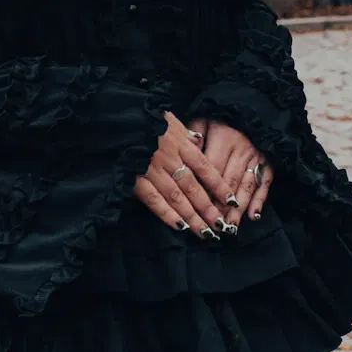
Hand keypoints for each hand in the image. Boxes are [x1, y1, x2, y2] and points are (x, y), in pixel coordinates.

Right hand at [133, 112, 230, 239]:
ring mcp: (153, 170)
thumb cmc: (146, 119)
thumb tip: (199, 141)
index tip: (231, 201)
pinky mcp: (136, 178)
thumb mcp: (171, 119)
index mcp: (181, 144)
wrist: (120, 119)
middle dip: (208, 209)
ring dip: (192, 217)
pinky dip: (167, 214)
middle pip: (193, 188)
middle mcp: (170, 159)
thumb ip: (186, 134)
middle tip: (221, 226)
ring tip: (204, 232)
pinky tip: (179, 227)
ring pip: (177, 197)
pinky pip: (153, 200)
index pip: (205, 169)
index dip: (219, 186)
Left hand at [195, 118, 272, 227]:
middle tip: (214, 226)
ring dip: (239, 209)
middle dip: (221, 206)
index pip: (213, 169)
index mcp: (224, 139)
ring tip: (231, 227)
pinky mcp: (268, 162)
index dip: (206, 189)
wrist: (250, 109)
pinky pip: (264, 183)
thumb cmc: (221, 118)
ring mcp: (256, 157)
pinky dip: (259, 200)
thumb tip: (189, 150)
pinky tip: (254, 216)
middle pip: (230, 182)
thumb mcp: (204, 119)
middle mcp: (242, 150)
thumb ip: (194, 134)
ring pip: (246, 186)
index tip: (198, 209)